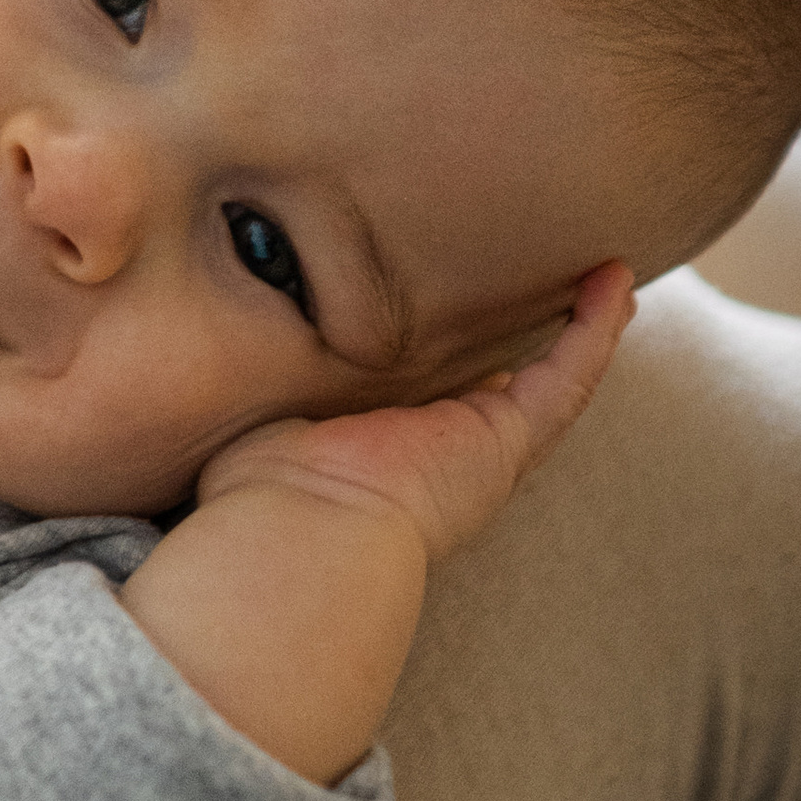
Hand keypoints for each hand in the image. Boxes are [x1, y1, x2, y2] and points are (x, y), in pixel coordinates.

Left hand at [121, 267, 633, 781]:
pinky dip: (595, 330)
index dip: (449, 348)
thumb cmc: (256, 491)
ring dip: (575, 326)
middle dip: (521, 332)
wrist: (298, 530)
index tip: (456, 299)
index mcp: (381, 448)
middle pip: (491, 383)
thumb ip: (244, 379)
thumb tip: (185, 342)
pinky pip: (566, 379)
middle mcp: (439, 450)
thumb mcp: (252, 413)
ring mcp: (480, 448)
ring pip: (545, 379)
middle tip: (551, 276)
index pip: (423, 391)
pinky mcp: (506, 441)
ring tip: (602, 270)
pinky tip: (615, 280)